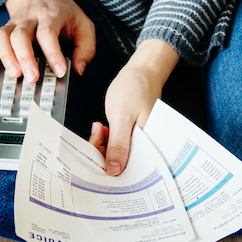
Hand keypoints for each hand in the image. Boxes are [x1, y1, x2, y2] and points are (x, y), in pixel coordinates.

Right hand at [0, 0, 95, 82]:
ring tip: (14, 73)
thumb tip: (78, 69)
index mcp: (51, 15)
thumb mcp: (83, 25)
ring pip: (3, 36)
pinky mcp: (4, 29)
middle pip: (21, 35)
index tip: (59, 72)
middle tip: (31, 78)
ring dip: (6, 56)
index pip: (48, 33)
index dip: (53, 53)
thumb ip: (86, 48)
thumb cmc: (63, 14)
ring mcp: (14, 23)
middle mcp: (29, 18)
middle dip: (25, 58)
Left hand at [89, 40, 179, 174]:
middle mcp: (145, 148)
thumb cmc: (136, 88)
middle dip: (103, 153)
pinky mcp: (132, 136)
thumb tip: (115, 170)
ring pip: (116, 155)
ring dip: (103, 143)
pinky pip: (118, 145)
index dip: (108, 168)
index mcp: (148, 146)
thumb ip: (119, 144)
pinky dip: (107, 138)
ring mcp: (138, 142)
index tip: (92, 159)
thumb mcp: (122, 117)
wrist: (142, 71)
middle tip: (97, 133)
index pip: (127, 170)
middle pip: (120, 164)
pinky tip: (104, 128)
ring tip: (101, 127)